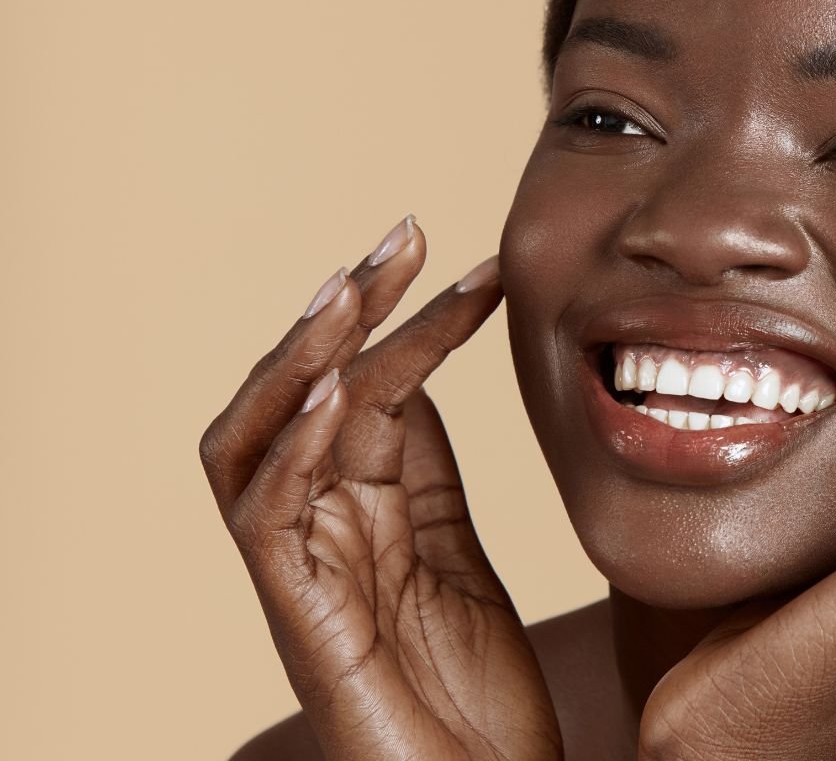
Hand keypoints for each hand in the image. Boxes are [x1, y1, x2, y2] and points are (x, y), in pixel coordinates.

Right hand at [198, 218, 560, 760]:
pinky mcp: (300, 622)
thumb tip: (423, 379)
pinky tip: (338, 391)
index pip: (369, 391)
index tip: (481, 264)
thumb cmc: (473, 701)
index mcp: (356, 514)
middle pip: (297, 399)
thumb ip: (429, 477)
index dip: (411, 321)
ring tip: (350, 293)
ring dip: (300, 360)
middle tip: (400, 236)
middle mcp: (314, 534)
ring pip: (253, 442)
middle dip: (342, 311)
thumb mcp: (460, 559)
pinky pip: (266, 517)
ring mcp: (299, 576)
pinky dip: (293, 446)